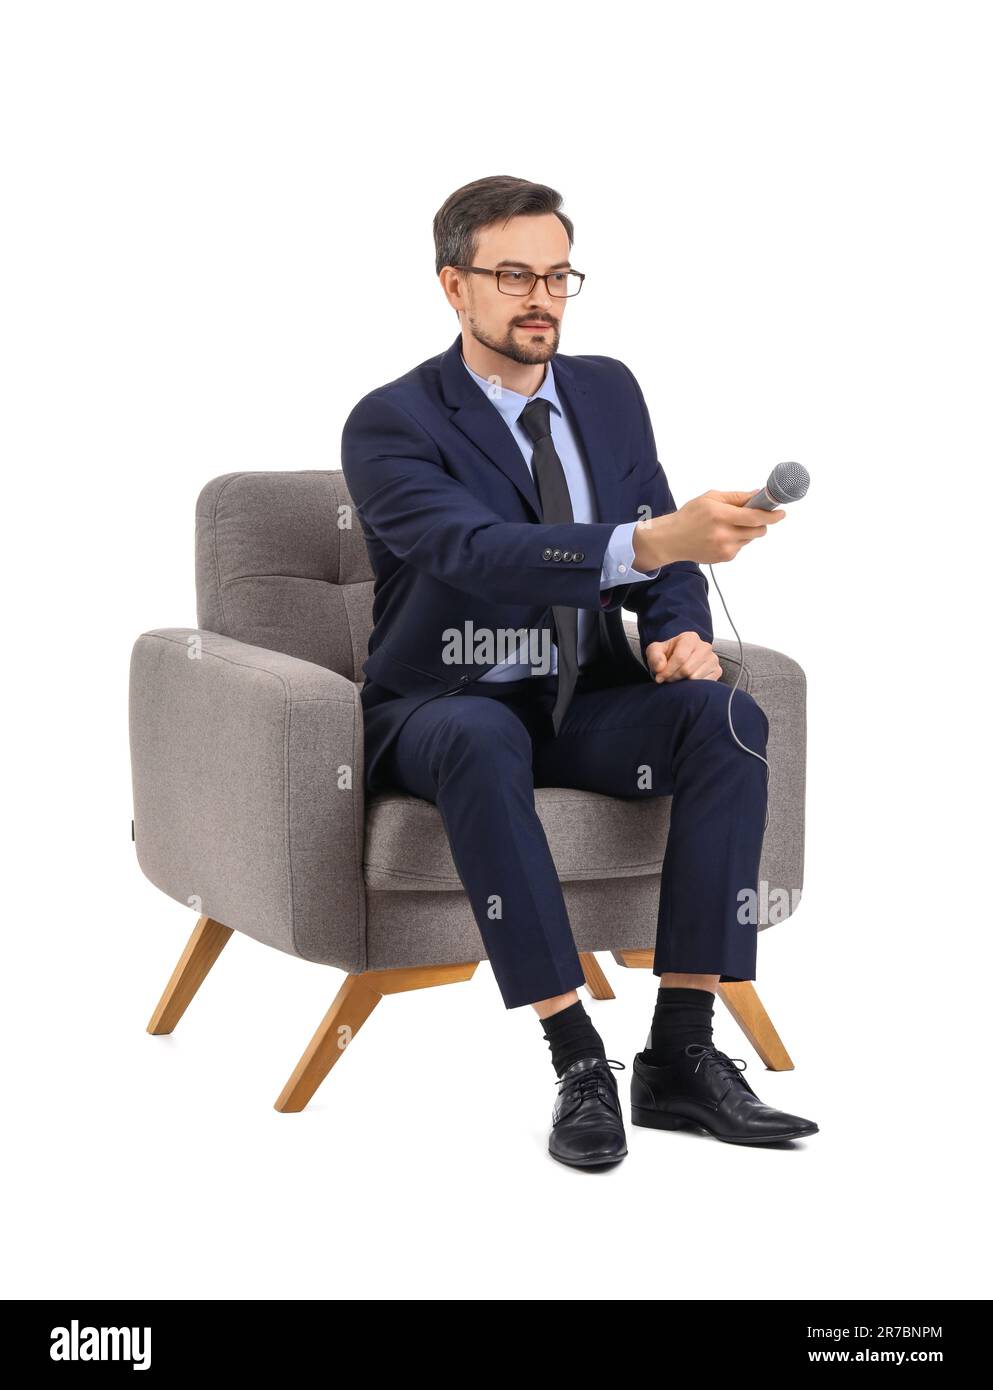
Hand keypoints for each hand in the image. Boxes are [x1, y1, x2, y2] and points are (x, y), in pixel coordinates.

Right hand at [632, 488, 785, 568]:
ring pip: (750, 538)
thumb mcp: (711, 498)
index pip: (755, 516)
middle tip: (756, 515)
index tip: (781, 512)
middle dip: (762, 522)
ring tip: (729, 526)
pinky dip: (737, 540)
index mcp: (720, 514)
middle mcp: (723, 534)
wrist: (672, 539)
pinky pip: (741, 547)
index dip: (772, 515)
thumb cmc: (690, 516)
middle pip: (758, 530)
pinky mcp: (724, 558)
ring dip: (747, 530)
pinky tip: (721, 536)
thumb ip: (736, 497)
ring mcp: (724, 548)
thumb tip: (757, 495)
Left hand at [645, 632, 721, 682]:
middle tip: (667, 679)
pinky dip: (692, 686)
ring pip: (695, 678)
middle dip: (674, 677)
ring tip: (676, 678)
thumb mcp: (654, 652)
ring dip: (682, 682)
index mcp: (690, 638)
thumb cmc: (666, 655)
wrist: (678, 660)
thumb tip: (661, 668)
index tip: (659, 677)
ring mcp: (713, 659)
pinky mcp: (717, 671)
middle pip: (687, 669)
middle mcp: (705, 646)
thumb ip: (654, 657)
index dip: (668, 670)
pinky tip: (687, 681)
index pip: (680, 657)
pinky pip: (704, 683)